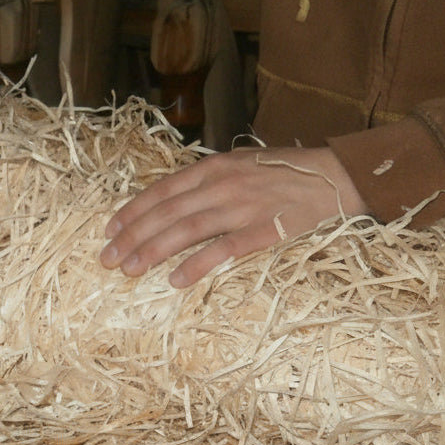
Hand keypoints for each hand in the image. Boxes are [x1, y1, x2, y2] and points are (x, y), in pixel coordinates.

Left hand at [100, 144, 367, 287]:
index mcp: (215, 167)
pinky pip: (224, 250)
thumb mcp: (242, 164)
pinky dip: (197, 265)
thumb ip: (209, 180)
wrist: (336, 177)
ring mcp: (243, 207)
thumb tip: (174, 202)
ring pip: (187, 230)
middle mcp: (223, 184)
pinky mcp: (264, 231)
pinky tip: (175, 280)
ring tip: (130, 270)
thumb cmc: (286, 173)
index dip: (133, 211)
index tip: (110, 231)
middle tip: (108, 259)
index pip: (163, 191)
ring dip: (153, 251)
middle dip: (132, 236)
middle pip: (167, 213)